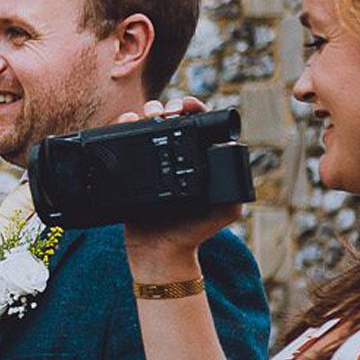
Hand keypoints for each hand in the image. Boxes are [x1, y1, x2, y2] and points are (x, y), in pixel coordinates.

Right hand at [116, 98, 241, 280]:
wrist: (160, 252)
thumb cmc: (193, 233)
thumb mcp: (225, 210)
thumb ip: (235, 186)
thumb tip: (232, 151)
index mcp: (201, 159)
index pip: (200, 123)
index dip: (193, 108)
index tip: (185, 106)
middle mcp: (178, 156)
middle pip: (171, 119)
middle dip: (166, 106)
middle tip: (164, 111)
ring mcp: (153, 162)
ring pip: (147, 125)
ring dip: (145, 113)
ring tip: (144, 115)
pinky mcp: (132, 169)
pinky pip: (125, 141)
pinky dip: (124, 125)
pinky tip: (126, 122)